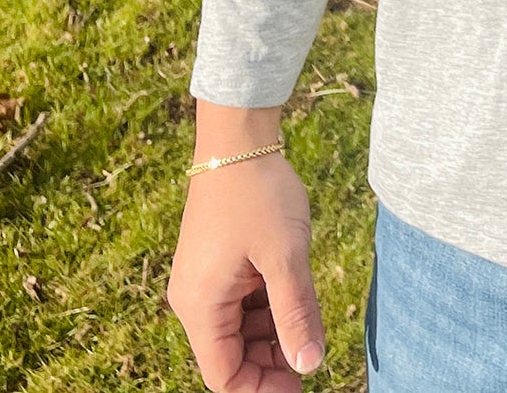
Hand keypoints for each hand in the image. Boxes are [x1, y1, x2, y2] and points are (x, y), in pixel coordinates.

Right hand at [167, 134, 326, 390]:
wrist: (239, 138)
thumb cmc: (259, 194)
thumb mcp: (286, 256)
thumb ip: (296, 314)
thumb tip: (310, 365)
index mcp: (199, 306)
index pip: (224, 375)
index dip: (263, 387)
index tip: (303, 379)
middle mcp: (193, 299)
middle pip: (229, 355)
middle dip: (270, 360)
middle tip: (312, 351)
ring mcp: (203, 279)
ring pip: (237, 329)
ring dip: (271, 333)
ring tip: (307, 318)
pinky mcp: (216, 263)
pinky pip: (239, 302)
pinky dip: (266, 307)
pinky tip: (293, 293)